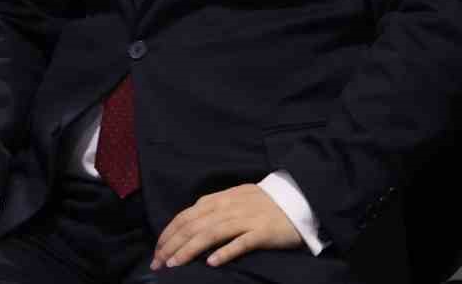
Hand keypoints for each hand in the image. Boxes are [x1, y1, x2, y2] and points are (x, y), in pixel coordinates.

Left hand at [151, 184, 301, 269]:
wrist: (304, 200)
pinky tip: (211, 263)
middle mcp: (233, 206)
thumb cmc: (269, 203)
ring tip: (174, 265)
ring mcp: (249, 218)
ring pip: (212, 233)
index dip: (169, 233)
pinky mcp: (264, 232)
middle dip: (172, 245)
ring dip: (189, 250)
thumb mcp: (241, 197)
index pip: (188, 214)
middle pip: (195, 225)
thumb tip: (191, 220)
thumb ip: (217, 206)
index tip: (157, 251)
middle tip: (158, 264)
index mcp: (225, 198)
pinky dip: (225, 252)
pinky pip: (242, 242)